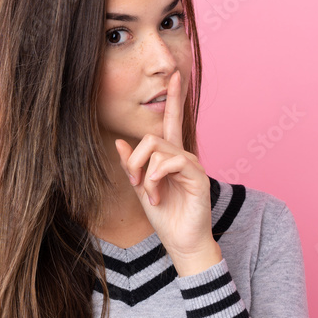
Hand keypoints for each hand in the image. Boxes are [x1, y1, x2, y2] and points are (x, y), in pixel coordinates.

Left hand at [114, 69, 221, 274]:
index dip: (175, 98)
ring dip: (145, 174)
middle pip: (152, 137)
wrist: (183, 242)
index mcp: (171, 156)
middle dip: (135, 160)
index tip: (177, 76)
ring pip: (158, 148)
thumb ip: (131, 166)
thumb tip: (119, 143)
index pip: (172, 121)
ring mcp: (192, 164)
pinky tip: (157, 194)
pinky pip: (171, 161)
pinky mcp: (197, 175)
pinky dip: (156, 177)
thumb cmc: (166, 217)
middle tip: (134, 183)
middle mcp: (183, 156)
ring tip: (150, 195)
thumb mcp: (141, 188)